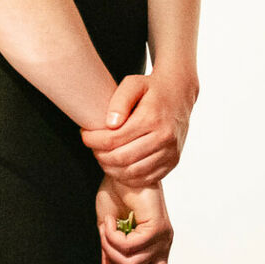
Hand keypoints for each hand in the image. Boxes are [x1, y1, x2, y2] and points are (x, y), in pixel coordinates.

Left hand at [82, 74, 192, 188]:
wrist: (180, 94)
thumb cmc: (152, 88)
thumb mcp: (133, 84)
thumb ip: (119, 101)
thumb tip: (110, 125)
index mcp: (152, 118)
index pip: (113, 139)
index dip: (93, 140)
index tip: (84, 135)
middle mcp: (164, 137)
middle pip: (121, 159)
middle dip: (100, 155)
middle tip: (93, 146)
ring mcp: (170, 152)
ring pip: (132, 173)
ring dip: (111, 168)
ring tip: (103, 155)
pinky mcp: (173, 162)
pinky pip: (145, 179)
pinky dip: (128, 177)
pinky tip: (119, 165)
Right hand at [98, 178, 173, 263]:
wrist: (120, 172)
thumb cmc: (117, 197)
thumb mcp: (109, 236)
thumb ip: (111, 260)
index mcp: (154, 250)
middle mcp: (162, 246)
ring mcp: (162, 238)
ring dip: (109, 250)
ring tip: (106, 231)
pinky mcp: (158, 228)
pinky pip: (130, 248)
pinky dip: (112, 238)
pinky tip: (111, 223)